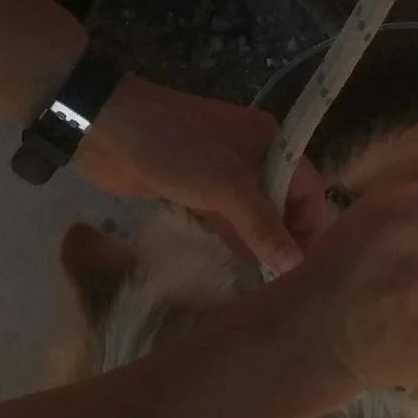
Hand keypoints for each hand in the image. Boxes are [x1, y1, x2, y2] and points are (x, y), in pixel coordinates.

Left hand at [71, 75, 330, 271]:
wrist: (107, 129)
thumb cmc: (177, 149)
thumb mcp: (228, 187)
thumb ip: (263, 226)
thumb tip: (295, 264)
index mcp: (271, 142)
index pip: (308, 188)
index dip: (310, 227)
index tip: (303, 268)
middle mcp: (252, 156)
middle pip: (281, 204)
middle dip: (284, 240)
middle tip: (283, 286)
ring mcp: (221, 174)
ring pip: (251, 215)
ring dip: (257, 245)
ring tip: (263, 288)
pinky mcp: (194, 190)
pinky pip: (223, 220)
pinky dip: (231, 241)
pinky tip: (235, 272)